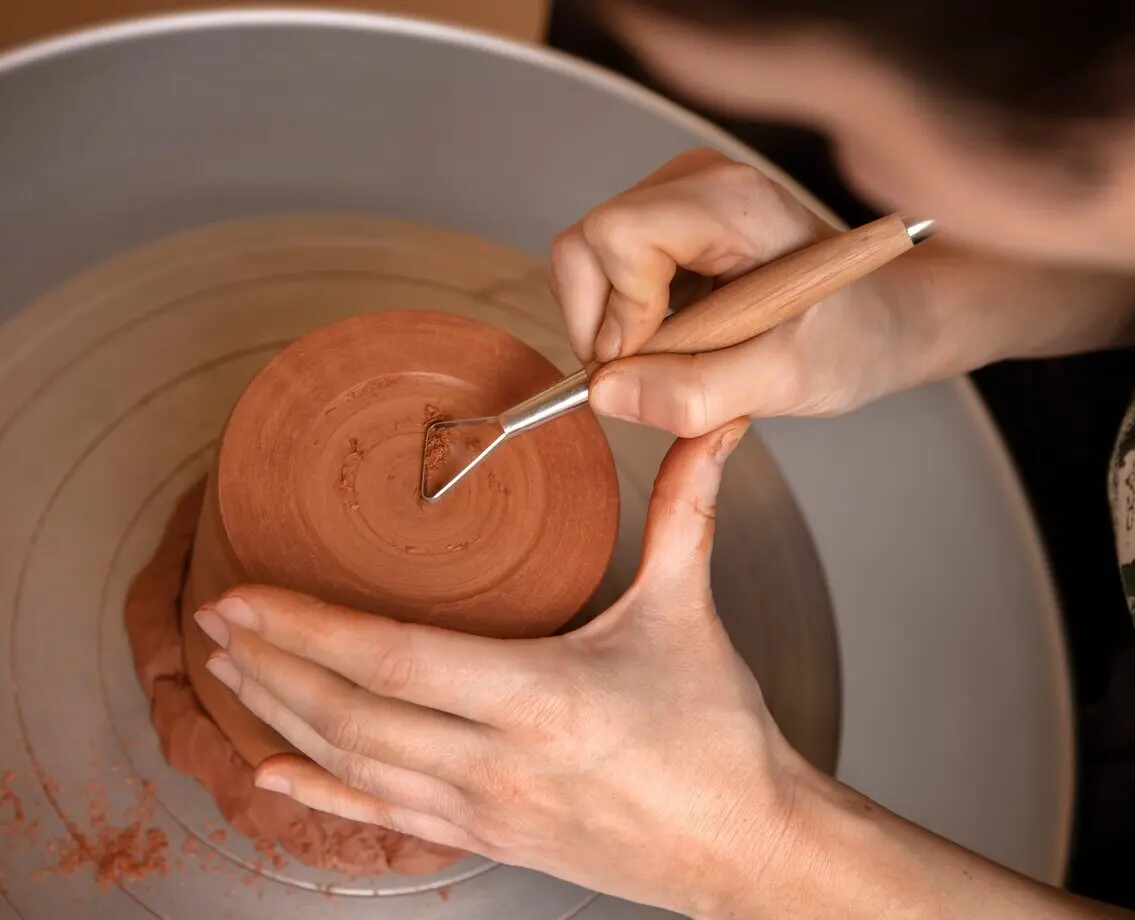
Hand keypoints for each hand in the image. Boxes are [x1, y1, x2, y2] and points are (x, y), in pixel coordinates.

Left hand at [192, 420, 815, 916]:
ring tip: (232, 673)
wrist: (744, 848)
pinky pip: (383, 819)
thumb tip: (707, 425)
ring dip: (283, 716)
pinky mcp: (488, 837)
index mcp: (545, 698)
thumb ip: (687, 511)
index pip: (396, 661)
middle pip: (352, 715)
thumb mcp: (690, 613)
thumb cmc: (718, 741)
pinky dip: (320, 794)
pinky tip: (274, 774)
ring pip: (355, 765)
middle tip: (215, 621)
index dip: (309, 628)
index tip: (244, 595)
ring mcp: (485, 809)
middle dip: (273, 665)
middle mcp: (499, 762)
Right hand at [549, 147, 927, 436]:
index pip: (613, 237)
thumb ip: (695, 393)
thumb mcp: (785, 380)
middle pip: (586, 245)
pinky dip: (629, 322)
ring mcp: (678, 198)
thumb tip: (604, 395)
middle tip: (657, 375)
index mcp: (731, 202)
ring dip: (618, 329)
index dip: (617, 313)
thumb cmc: (856, 337)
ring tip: (685, 359)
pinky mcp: (670, 223)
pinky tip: (685, 340)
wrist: (888, 320)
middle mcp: (696, 182)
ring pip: (588, 261)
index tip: (654, 364)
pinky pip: (608, 273)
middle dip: (604, 325)